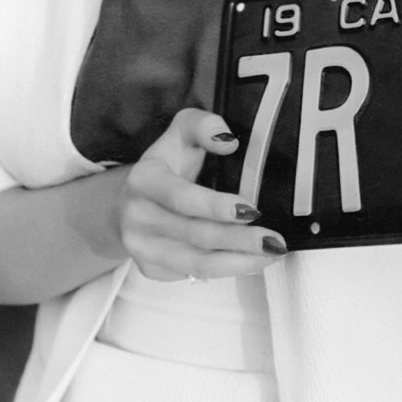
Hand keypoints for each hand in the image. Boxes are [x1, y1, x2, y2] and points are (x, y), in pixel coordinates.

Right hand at [118, 107, 288, 280]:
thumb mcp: (181, 133)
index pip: (181, 197)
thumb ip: (204, 126)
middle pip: (195, 235)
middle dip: (239, 240)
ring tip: (271, 255)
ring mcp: (142, 248)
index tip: (250, 209)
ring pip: (197, 264)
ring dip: (239, 262)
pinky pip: (193, 275)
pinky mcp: (151, 269)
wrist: (128, 201)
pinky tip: (250, 261)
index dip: (215, 206)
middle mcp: (137, 218)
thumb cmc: (166, 164)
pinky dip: (227, 270)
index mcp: (144, 180)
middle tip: (274, 241)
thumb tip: (229, 141)